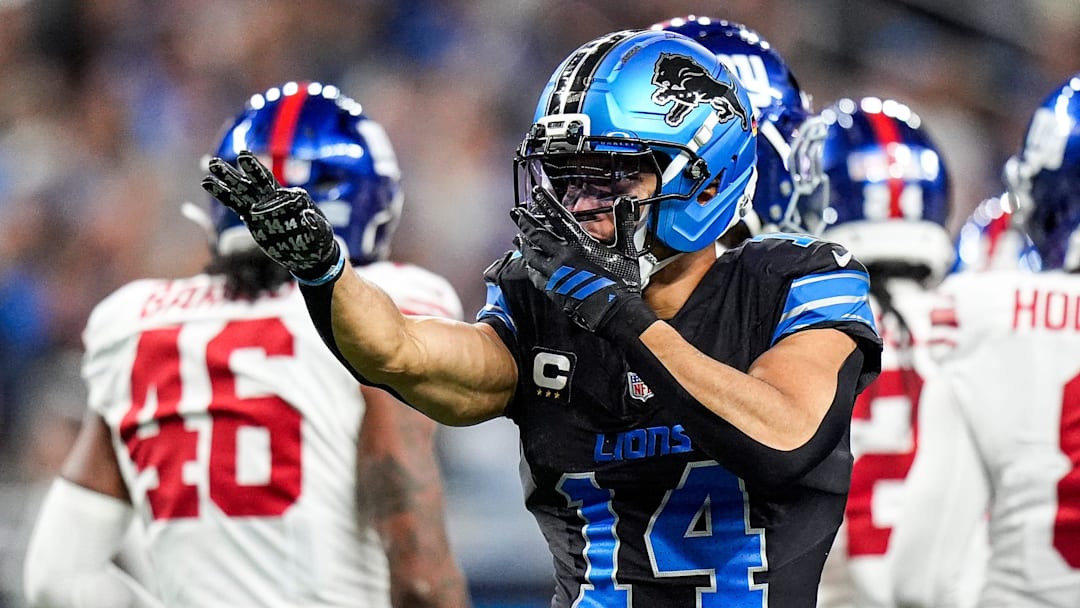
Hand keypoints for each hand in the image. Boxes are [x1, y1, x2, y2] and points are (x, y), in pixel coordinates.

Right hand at [201, 151, 342, 283]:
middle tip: (216, 160)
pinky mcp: (254, 219)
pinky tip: (209, 184)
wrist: (310, 254)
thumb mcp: (321, 233)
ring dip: (226, 180)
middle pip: (253, 182)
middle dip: (235, 172)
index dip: (255, 169)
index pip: (269, 181)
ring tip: (210, 166)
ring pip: (242, 191)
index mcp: (291, 196)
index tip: (243, 156)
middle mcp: (274, 198)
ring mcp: (263, 208)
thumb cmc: (319, 241)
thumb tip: (308, 215)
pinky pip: (236, 206)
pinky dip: (224, 196)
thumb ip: (315, 224)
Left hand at [511, 187, 656, 343]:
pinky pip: (535, 276)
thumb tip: (626, 201)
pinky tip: (527, 264)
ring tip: (517, 237)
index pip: (557, 217)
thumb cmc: (623, 283)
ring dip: (523, 244)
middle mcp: (563, 257)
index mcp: (580, 244)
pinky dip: (529, 267)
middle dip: (525, 221)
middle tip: (515, 212)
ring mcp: (555, 274)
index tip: (536, 192)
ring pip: (531, 255)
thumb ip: (623, 223)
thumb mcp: (626, 249)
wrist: (615, 313)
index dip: (545, 203)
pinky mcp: (553, 290)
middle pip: (537, 234)